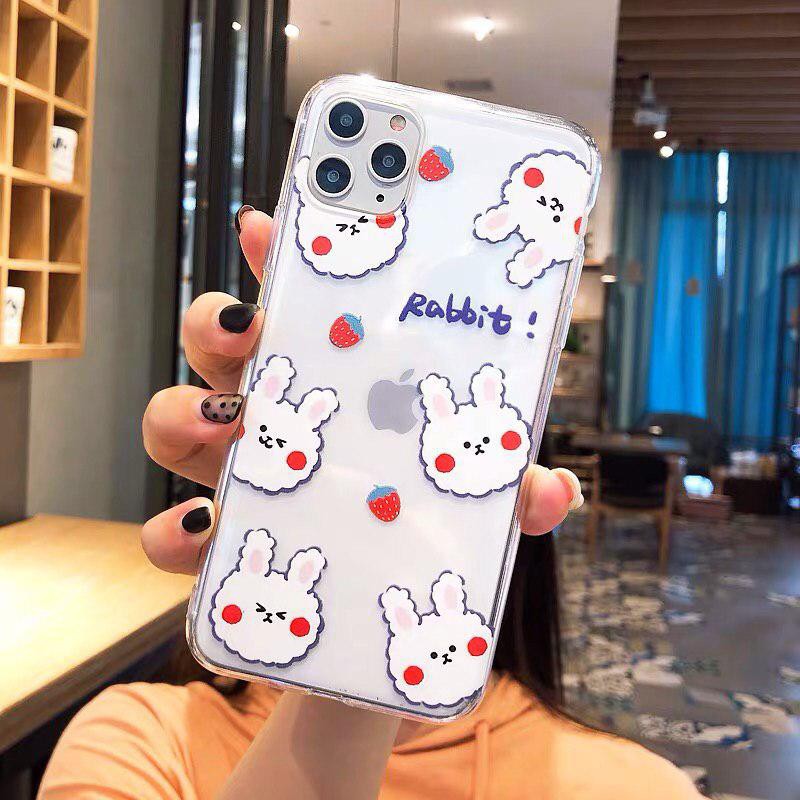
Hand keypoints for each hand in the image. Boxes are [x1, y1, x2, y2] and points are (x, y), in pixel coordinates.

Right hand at [141, 209, 582, 574]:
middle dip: (214, 322)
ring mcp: (238, 482)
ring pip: (171, 419)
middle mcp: (275, 423)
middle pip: (218, 349)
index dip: (277, 262)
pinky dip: (171, 529)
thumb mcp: (474, 507)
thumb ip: (511, 493)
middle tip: (250, 325)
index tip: (270, 225)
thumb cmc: (423, 540)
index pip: (298, 311)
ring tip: (227, 420)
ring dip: (179, 408)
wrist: (380, 638)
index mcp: (330, 392)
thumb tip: (553, 490)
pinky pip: (166, 533)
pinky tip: (203, 528)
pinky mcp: (215, 551)